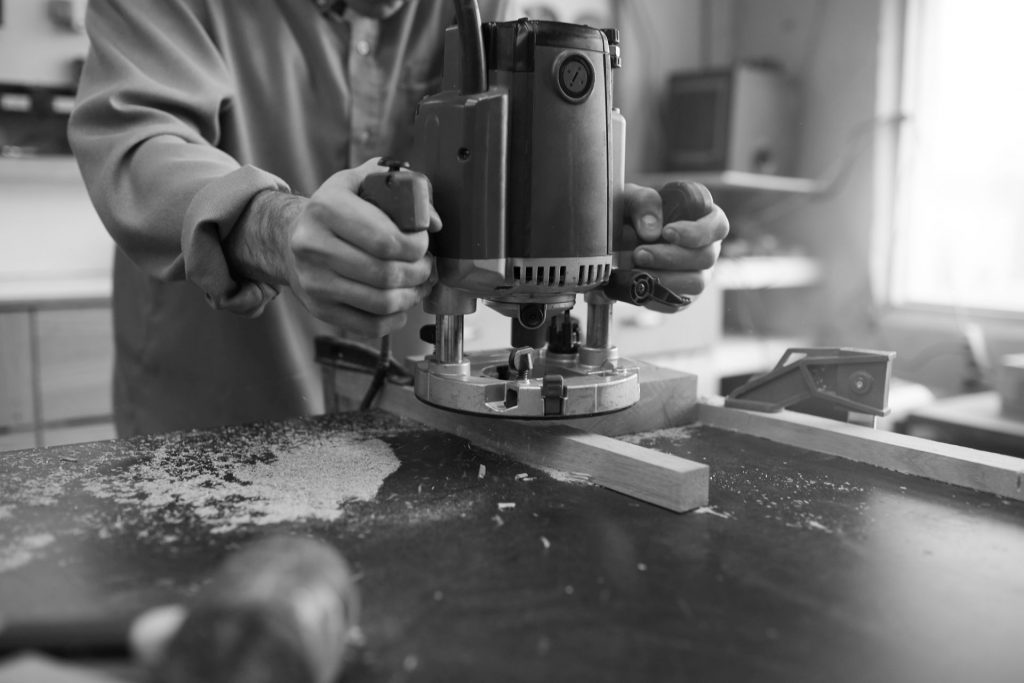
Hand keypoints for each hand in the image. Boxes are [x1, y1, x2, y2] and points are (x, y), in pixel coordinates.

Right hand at [286, 158, 440, 335]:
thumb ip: (402, 189)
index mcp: (327, 208)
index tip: (423, 242)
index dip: (417, 246)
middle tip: (426, 265)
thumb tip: (433, 222)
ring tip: (418, 283)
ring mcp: (314, 281)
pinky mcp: (319, 308)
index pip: (387, 240)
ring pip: (382, 303)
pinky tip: (400, 303)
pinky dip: (395, 319)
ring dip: (411, 296)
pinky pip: (370, 326)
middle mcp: (313, 245)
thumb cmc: (337, 211)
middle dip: (419, 272)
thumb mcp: (362, 183)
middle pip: (387, 274)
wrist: (291, 239)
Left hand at [622, 182, 729, 312]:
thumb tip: (651, 231)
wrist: (616, 241)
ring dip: (664, 277)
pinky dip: (655, 296)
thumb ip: (644, 204)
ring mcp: (698, 275)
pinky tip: (636, 285)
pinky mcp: (683, 297)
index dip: (696, 232)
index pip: (718, 227)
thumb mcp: (633, 198)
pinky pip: (677, 303)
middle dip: (671, 257)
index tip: (667, 232)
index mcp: (706, 219)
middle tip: (639, 253)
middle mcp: (708, 249)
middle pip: (706, 258)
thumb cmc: (632, 214)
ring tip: (635, 269)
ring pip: (696, 283)